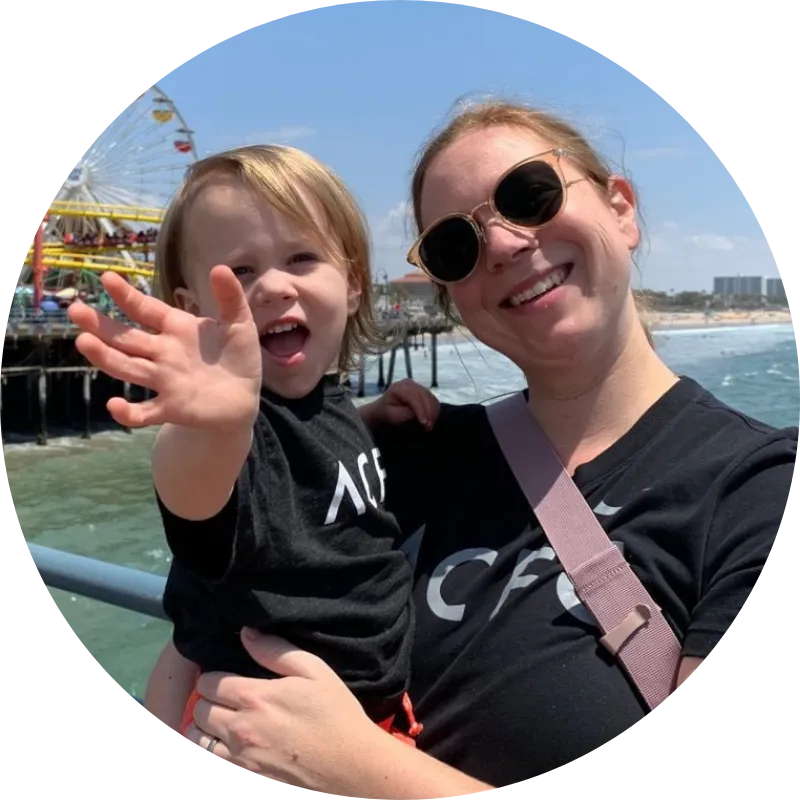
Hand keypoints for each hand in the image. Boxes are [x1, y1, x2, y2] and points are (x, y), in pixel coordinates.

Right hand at [67, 269, 261, 430]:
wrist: (244, 398)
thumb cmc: (237, 357)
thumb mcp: (239, 323)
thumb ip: (229, 298)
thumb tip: (219, 268)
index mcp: (176, 329)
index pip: (146, 309)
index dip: (127, 296)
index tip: (107, 278)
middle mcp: (163, 353)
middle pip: (126, 338)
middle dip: (101, 325)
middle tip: (76, 310)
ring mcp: (164, 381)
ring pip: (128, 368)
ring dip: (105, 358)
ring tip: (83, 343)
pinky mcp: (171, 408)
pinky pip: (144, 412)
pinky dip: (128, 413)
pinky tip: (114, 405)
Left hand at [183, 629, 382, 792]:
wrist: (350, 762)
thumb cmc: (334, 710)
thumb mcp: (313, 669)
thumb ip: (276, 650)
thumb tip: (246, 633)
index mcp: (255, 696)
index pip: (209, 682)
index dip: (214, 675)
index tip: (226, 674)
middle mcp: (240, 727)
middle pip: (200, 709)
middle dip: (208, 698)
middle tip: (226, 695)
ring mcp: (241, 756)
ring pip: (198, 737)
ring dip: (205, 724)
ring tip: (222, 717)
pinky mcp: (247, 775)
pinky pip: (211, 758)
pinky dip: (211, 747)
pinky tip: (227, 740)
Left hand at [364, 379, 439, 429]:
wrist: (384, 409)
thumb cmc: (386, 413)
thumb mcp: (393, 415)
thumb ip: (405, 413)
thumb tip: (419, 413)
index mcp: (398, 387)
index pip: (414, 397)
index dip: (421, 410)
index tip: (424, 423)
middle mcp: (408, 383)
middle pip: (424, 395)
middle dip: (429, 412)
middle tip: (429, 426)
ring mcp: (416, 385)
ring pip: (430, 397)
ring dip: (433, 412)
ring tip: (429, 425)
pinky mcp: (422, 390)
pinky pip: (433, 399)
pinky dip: (434, 410)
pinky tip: (431, 420)